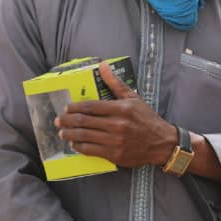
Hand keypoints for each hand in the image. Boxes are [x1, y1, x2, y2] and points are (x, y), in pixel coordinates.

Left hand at [55, 63, 174, 168]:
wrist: (161, 143)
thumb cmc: (146, 119)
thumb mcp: (133, 98)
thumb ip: (115, 83)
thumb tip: (103, 66)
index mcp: (121, 109)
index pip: (91, 107)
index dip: (75, 107)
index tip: (67, 108)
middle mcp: (117, 125)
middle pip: (84, 122)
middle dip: (67, 121)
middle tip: (59, 120)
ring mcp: (115, 141)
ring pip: (85, 137)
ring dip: (70, 135)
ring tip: (62, 133)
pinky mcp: (114, 154)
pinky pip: (91, 150)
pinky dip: (80, 147)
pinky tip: (75, 144)